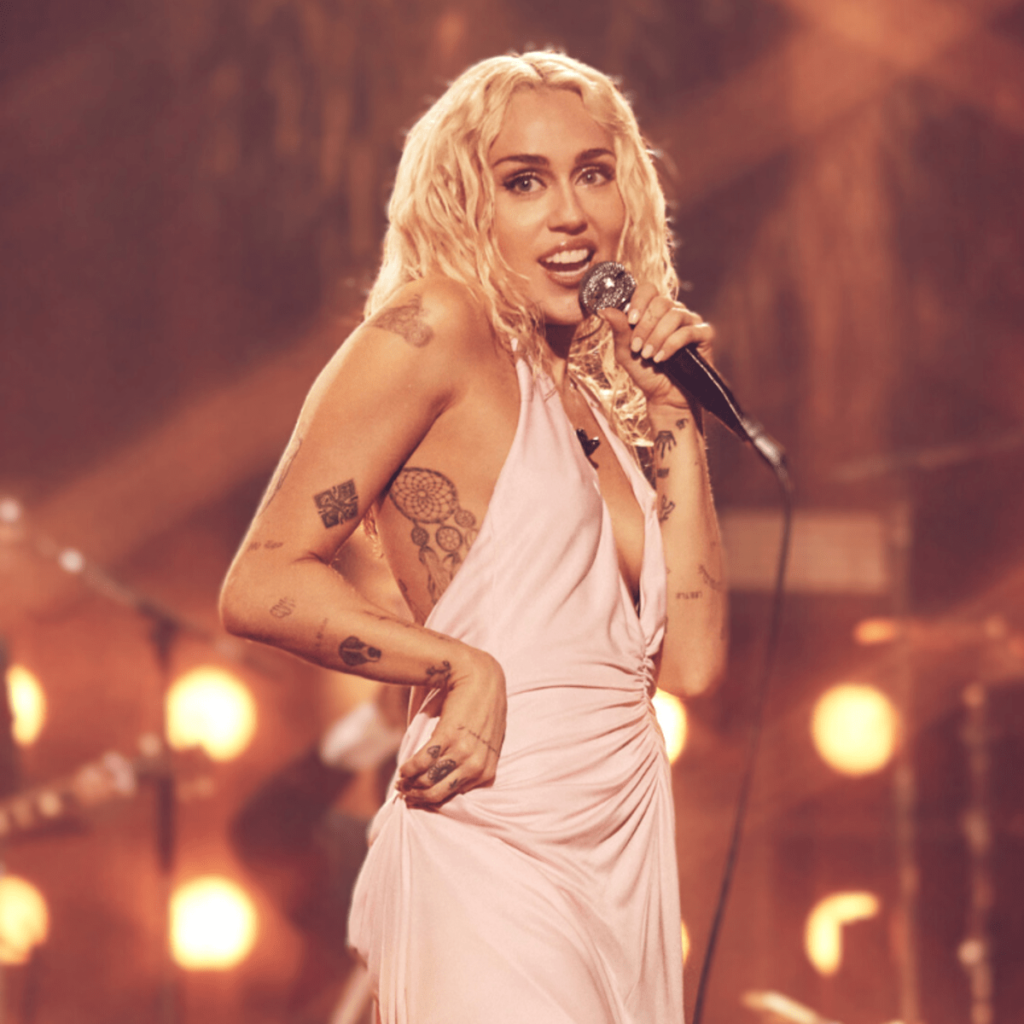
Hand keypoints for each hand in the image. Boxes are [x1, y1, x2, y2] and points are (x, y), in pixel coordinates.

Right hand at [396, 649, 505, 805]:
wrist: (477, 674)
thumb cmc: (479, 706)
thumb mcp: (482, 740)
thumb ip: (467, 760)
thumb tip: (440, 775)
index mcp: (487, 770)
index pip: (454, 795)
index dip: (432, 797)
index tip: (418, 794)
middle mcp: (477, 766)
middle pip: (439, 793)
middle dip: (418, 796)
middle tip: (404, 792)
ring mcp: (464, 752)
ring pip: (428, 781)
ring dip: (410, 783)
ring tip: (401, 781)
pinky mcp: (448, 737)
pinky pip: (421, 762)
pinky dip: (408, 768)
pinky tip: (402, 768)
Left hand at [600, 282, 714, 406]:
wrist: (664, 396)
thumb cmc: (645, 372)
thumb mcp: (625, 352)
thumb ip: (618, 330)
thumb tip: (604, 309)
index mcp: (654, 311)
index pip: (648, 289)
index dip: (639, 301)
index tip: (630, 321)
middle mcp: (674, 311)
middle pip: (661, 302)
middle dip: (645, 327)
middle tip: (637, 348)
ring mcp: (691, 321)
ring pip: (674, 315)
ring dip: (657, 337)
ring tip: (648, 356)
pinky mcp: (704, 334)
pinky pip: (688, 331)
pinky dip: (671, 344)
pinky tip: (662, 358)